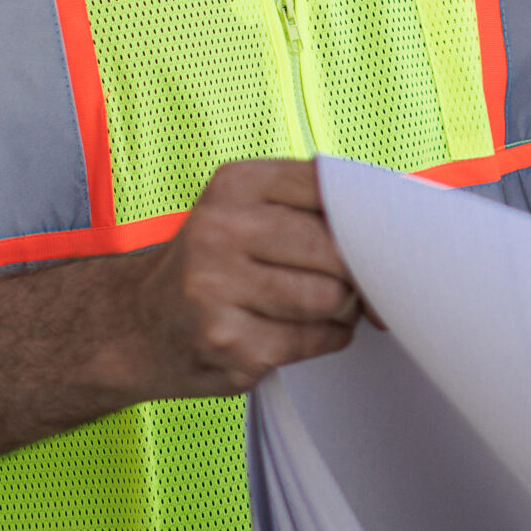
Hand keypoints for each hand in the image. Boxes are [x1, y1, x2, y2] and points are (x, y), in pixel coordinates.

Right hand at [117, 159, 362, 398]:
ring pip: (330, 298)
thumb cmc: (212, 261)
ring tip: (319, 305)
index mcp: (235, 185)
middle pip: (335, 250)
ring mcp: (219, 292)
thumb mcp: (245, 208)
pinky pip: (315, 340)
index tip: (380, 235)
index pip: (330, 188)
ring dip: (342, 308)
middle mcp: (220, 232)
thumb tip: (396, 229)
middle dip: (355, 271)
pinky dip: (325, 337)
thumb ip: (311, 203)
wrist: (134, 323)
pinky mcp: (230, 345)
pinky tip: (297, 330)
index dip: (365, 217)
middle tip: (349, 280)